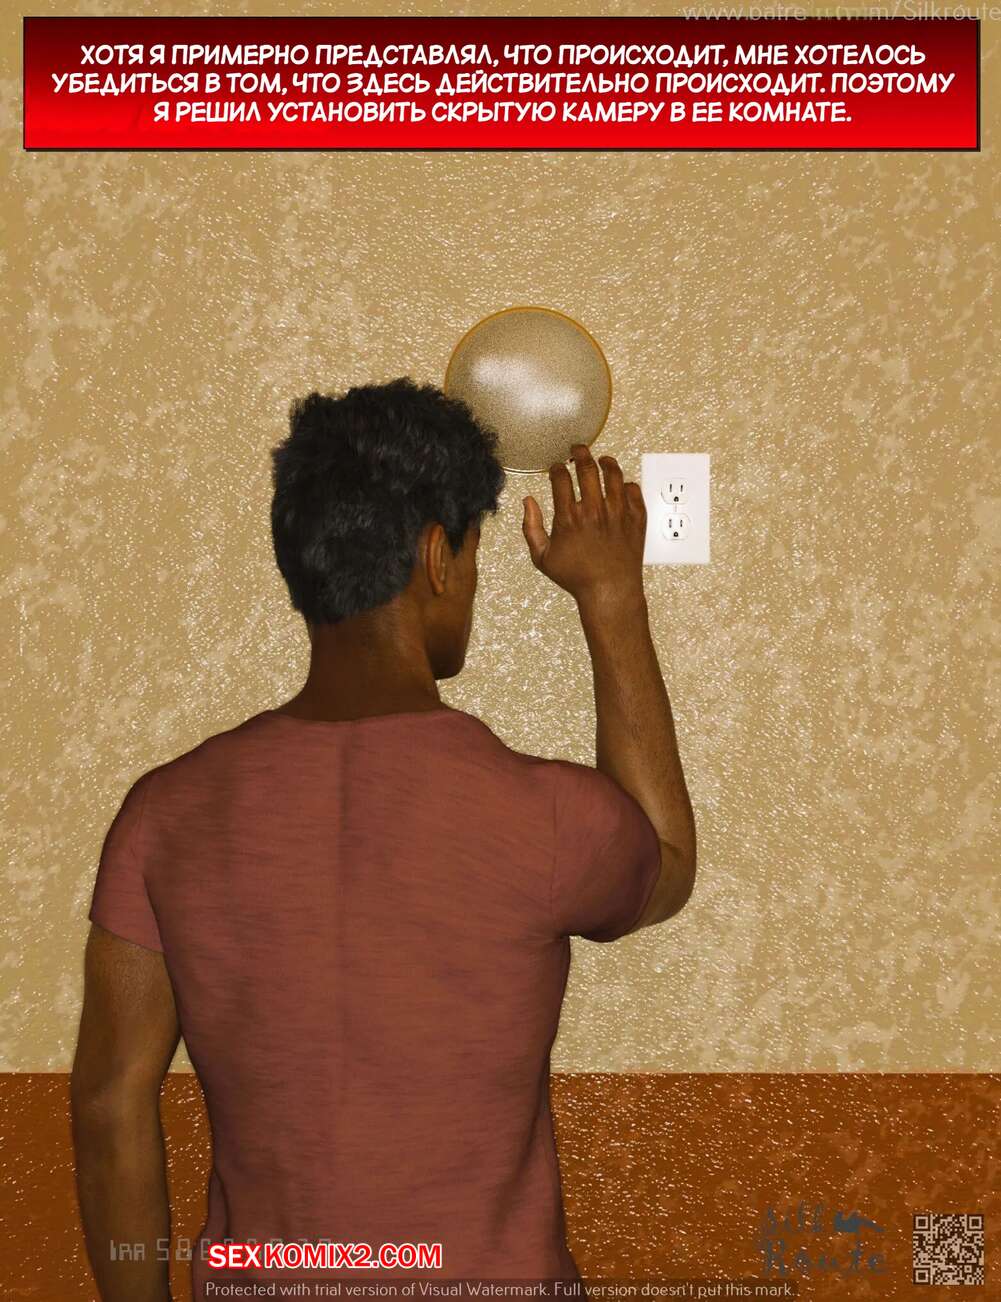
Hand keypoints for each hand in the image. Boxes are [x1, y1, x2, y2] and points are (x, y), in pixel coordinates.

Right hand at [521, 443, 647, 610]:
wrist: (610, 591)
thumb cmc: (577, 577)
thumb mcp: (542, 557)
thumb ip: (530, 527)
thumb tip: (527, 502)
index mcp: (569, 517)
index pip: (560, 478)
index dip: (556, 468)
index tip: (556, 468)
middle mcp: (594, 509)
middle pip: (587, 468)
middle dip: (580, 453)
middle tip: (578, 450)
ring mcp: (617, 512)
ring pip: (613, 474)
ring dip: (606, 462)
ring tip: (602, 460)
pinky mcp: (635, 518)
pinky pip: (633, 490)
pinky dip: (626, 484)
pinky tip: (621, 485)